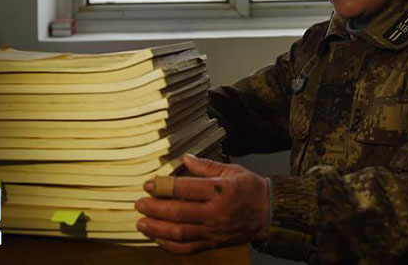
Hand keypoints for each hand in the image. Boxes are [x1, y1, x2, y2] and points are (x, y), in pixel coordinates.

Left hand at [135, 154, 269, 253]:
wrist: (269, 214)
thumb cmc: (251, 189)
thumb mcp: (232, 170)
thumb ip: (206, 166)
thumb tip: (185, 158)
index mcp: (220, 190)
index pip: (186, 189)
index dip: (163, 187)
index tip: (148, 184)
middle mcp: (215, 212)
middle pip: (178, 212)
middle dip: (154, 208)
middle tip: (139, 203)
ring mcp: (213, 230)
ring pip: (180, 232)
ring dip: (157, 228)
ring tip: (141, 223)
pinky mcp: (213, 243)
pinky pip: (188, 248)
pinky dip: (170, 246)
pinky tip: (158, 238)